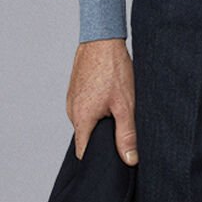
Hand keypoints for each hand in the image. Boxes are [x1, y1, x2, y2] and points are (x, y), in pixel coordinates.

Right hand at [67, 37, 137, 163]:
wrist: (102, 39)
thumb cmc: (113, 70)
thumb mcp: (125, 105)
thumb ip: (127, 134)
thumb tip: (130, 160)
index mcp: (82, 119)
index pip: (84, 153)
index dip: (97, 160)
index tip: (111, 162)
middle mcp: (72, 112)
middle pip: (86, 138)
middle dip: (102, 140)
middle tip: (122, 134)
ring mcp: (71, 100)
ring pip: (86, 122)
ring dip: (100, 123)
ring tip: (117, 113)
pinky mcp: (75, 91)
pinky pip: (84, 109)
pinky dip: (96, 110)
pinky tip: (110, 100)